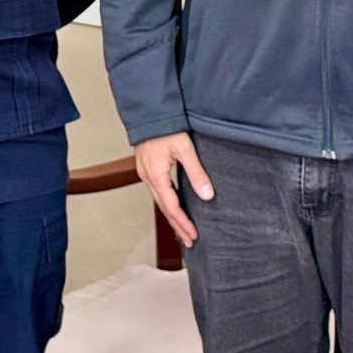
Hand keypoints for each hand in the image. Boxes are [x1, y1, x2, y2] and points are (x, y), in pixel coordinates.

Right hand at [133, 133, 213, 248]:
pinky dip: (167, 203)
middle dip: (177, 225)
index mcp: (156, 175)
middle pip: (164, 208)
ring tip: (183, 229)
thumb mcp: (185, 149)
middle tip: (189, 240)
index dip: (183, 223)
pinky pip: (157, 192)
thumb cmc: (166, 127)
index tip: (193, 235)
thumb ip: (196, 173)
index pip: (171, 207)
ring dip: (172, 216)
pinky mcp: (147, 168)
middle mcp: (148, 177)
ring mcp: (145, 173)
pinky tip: (173, 206)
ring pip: (160, 201)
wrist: (149, 112)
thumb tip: (207, 195)